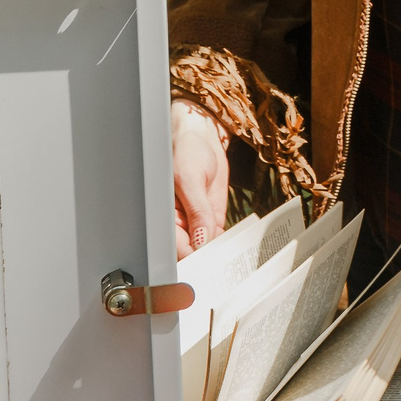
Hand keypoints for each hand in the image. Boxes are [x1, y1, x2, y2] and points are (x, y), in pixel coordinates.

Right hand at [172, 100, 229, 255]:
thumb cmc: (185, 150)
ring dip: (219, 252)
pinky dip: (227, 241)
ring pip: (207, 247)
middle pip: (191, 251)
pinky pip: (218, 236)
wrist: (202, 136)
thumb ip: (197, 210)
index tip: (207, 264)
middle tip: (223, 263)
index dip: (191, 257)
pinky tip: (237, 245)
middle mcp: (178, 222)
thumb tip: (202, 240)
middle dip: (206, 259)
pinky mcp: (210, 217)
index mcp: (164, 215)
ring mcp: (195, 221)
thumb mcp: (190, 179)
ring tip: (233, 258)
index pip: (175, 246)